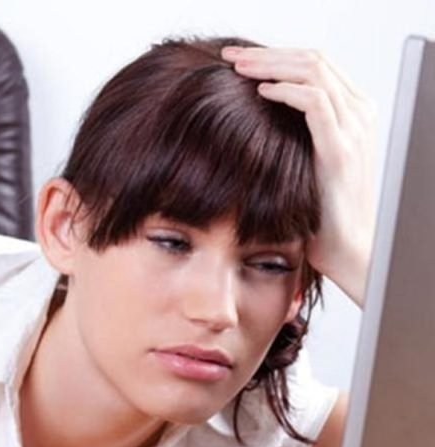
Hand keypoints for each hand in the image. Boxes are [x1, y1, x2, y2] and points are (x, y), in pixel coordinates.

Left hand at [221, 46, 377, 306]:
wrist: (348, 248)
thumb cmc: (320, 213)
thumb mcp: (304, 165)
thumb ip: (292, 138)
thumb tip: (252, 121)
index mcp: (352, 113)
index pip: (316, 65)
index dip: (276, 55)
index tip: (239, 59)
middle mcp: (358, 113)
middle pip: (313, 60)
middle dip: (268, 53)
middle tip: (231, 55)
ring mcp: (353, 128)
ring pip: (313, 71)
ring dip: (271, 65)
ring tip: (239, 67)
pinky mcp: (341, 148)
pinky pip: (315, 102)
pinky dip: (286, 90)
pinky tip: (261, 91)